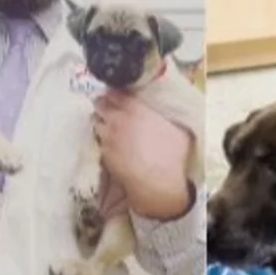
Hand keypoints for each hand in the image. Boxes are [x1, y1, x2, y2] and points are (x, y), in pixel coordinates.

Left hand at [95, 91, 194, 219]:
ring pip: (96, 122)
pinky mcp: (104, 153)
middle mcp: (117, 119)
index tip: (119, 97)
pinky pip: (99, 141)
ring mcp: (108, 137)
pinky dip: (103, 140)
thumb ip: (167, 115)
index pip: (114, 92)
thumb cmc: (173, 156)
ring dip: (102, 122)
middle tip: (112, 111)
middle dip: (104, 105)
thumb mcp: (179, 129)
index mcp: (135, 109)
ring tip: (111, 128)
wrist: (159, 183)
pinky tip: (113, 145)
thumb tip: (165, 110)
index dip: (115, 94)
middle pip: (100, 104)